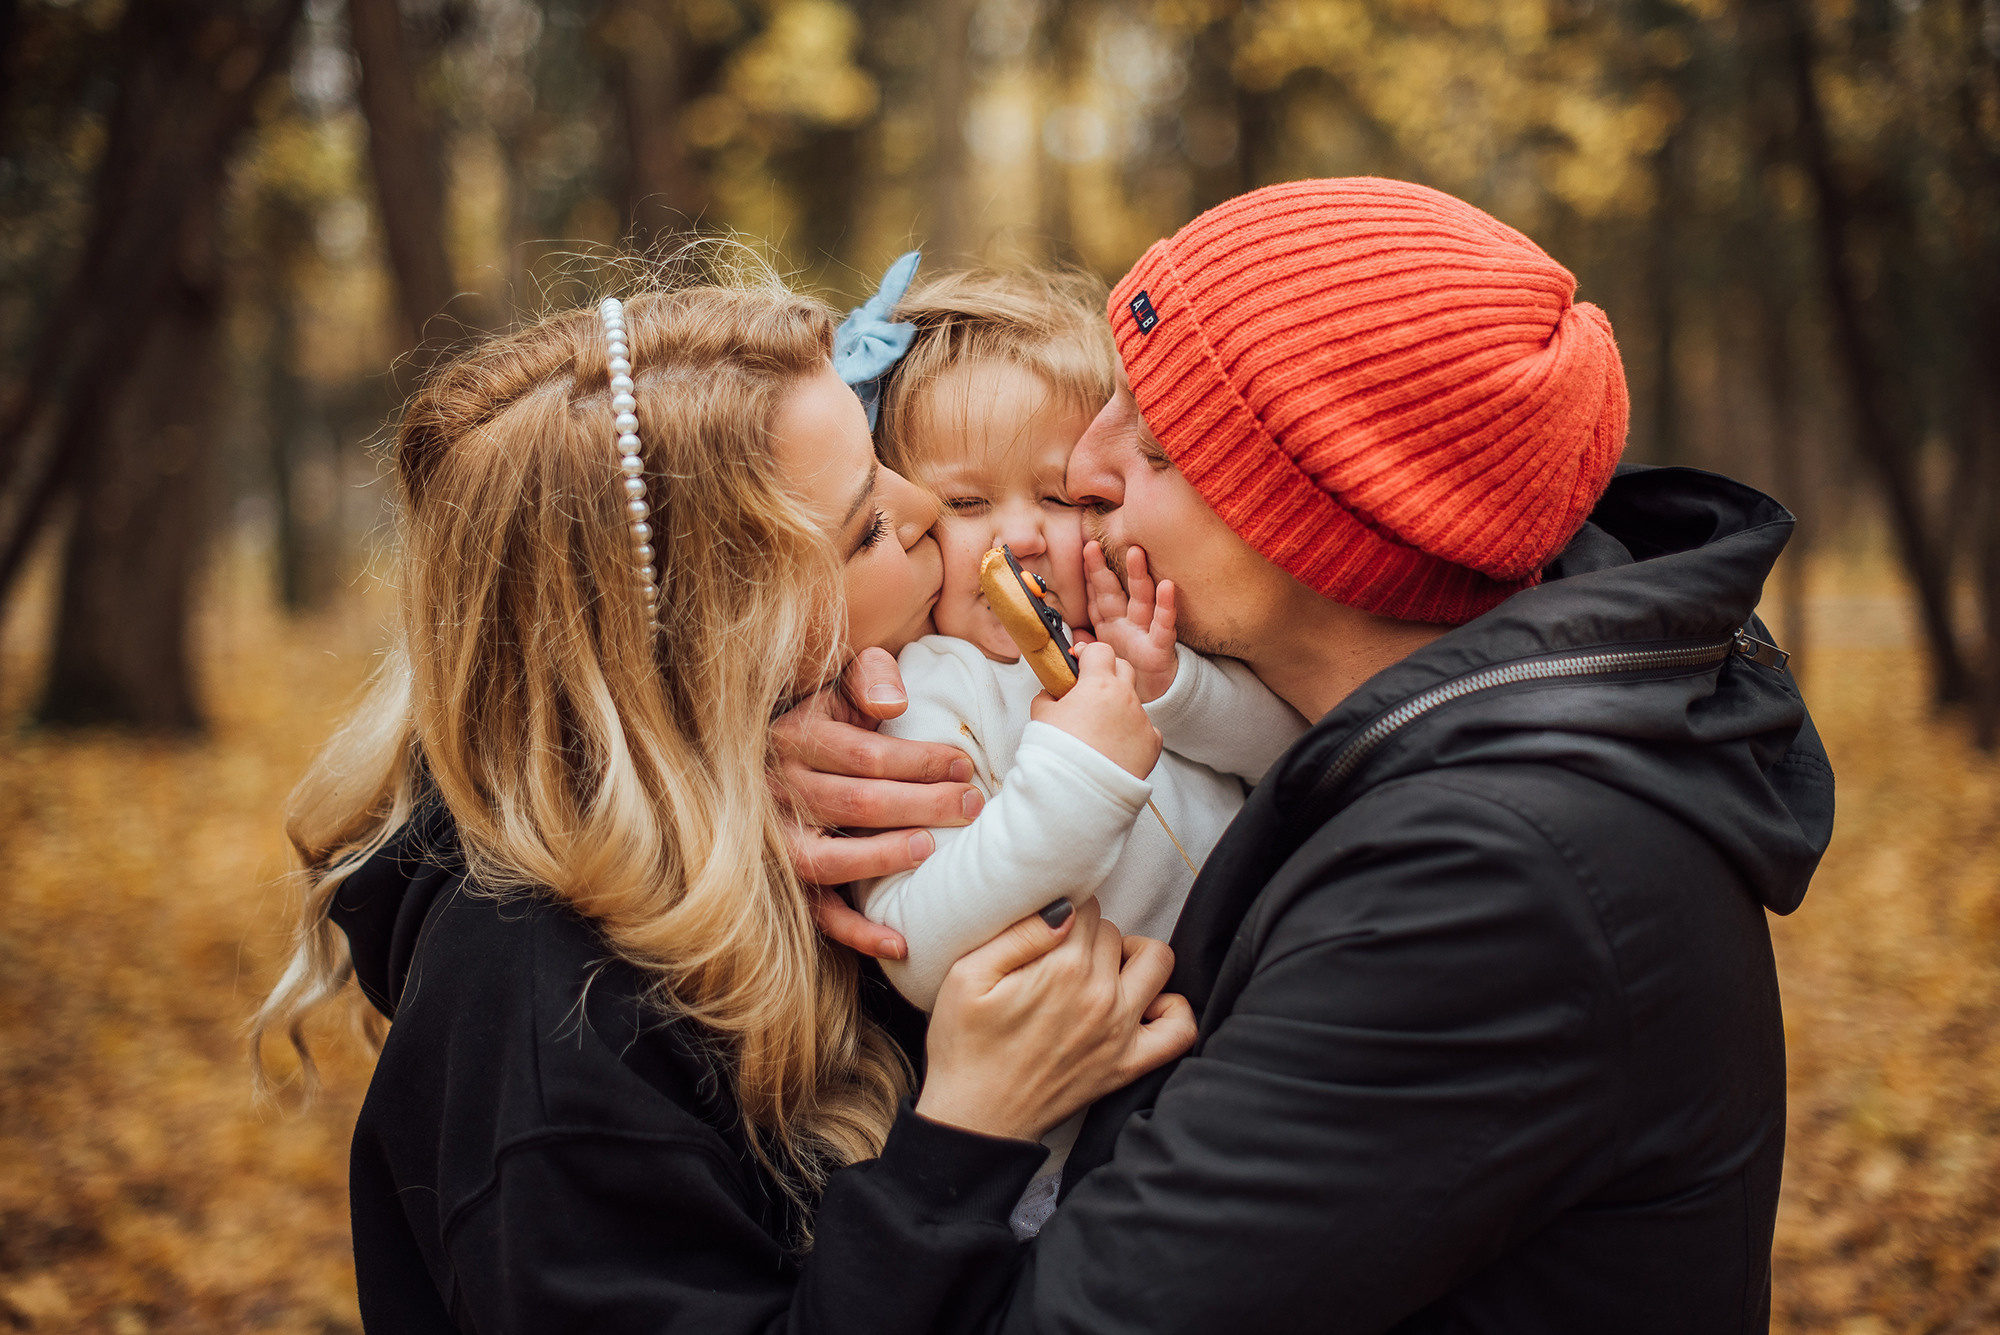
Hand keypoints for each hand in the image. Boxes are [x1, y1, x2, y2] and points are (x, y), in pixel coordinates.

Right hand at [773, 648, 983, 957]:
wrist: (773, 755)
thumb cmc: (830, 720)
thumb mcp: (841, 685)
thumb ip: (869, 676)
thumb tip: (894, 702)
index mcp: (795, 737)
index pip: (862, 754)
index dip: (918, 761)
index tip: (964, 766)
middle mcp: (777, 790)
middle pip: (853, 802)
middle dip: (919, 804)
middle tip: (969, 806)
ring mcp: (778, 840)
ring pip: (826, 858)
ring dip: (882, 857)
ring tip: (930, 851)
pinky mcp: (788, 882)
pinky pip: (818, 914)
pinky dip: (857, 932)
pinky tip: (900, 942)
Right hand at [917, 898, 1197, 1141]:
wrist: (976, 1117)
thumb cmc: (964, 1046)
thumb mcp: (966, 977)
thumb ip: (1018, 934)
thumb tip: (1065, 907)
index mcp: (1061, 969)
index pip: (1086, 907)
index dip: (1065, 911)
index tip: (1046, 930)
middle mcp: (1100, 995)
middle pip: (1114, 932)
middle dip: (1089, 935)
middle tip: (1059, 955)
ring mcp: (1120, 1031)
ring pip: (1157, 961)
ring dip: (1134, 956)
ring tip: (1102, 968)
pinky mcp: (1129, 1063)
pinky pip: (1179, 1028)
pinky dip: (1171, 1009)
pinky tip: (1142, 1004)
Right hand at [1029, 641, 1161, 778]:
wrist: (1077, 792)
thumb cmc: (1058, 755)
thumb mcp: (1041, 717)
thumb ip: (1047, 696)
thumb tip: (1051, 693)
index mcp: (1099, 685)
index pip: (1100, 651)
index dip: (1087, 654)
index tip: (1079, 663)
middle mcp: (1126, 698)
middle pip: (1123, 668)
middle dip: (1108, 673)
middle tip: (1090, 690)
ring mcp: (1142, 720)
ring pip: (1134, 702)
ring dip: (1119, 706)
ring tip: (1099, 728)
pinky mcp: (1152, 744)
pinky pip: (1146, 729)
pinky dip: (1132, 733)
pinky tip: (1116, 746)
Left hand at [1085, 541, 1177, 702]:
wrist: (1158, 694)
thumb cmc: (1131, 670)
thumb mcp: (1103, 658)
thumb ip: (1086, 647)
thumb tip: (1069, 643)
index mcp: (1109, 623)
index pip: (1094, 597)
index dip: (1086, 577)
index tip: (1078, 554)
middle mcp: (1125, 621)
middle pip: (1112, 592)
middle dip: (1102, 569)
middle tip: (1092, 546)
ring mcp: (1144, 630)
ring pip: (1140, 598)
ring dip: (1137, 576)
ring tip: (1134, 553)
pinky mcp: (1161, 645)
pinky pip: (1163, 624)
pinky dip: (1166, 606)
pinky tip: (1167, 586)